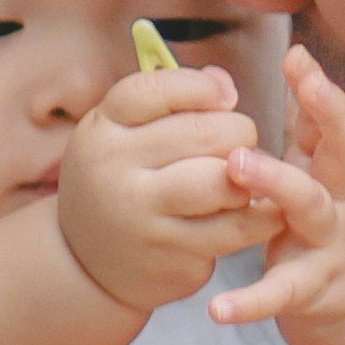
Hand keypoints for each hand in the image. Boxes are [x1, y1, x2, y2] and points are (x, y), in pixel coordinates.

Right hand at [47, 77, 278, 318]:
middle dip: (238, 132)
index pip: (156, 90)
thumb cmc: (118, 182)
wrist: (86, 261)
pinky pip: (235, 228)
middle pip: (205, 133)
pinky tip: (258, 209)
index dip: (202, 87)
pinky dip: (259, 216)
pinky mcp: (172, 255)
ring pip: (223, 182)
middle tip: (239, 143)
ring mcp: (143, 218)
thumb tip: (223, 83)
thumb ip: (169, 101)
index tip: (225, 97)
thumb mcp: (121, 134)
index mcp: (102, 130)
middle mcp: (116, 171)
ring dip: (248, 177)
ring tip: (242, 178)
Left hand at [202, 67, 344, 344]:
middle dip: (323, 119)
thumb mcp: (327, 179)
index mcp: (334, 174)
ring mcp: (330, 246)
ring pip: (311, 209)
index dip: (320, 90)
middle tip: (296, 86)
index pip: (334, 123)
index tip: (297, 55)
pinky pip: (281, 293)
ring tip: (236, 165)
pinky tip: (217, 308)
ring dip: (279, 183)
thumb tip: (298, 54)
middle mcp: (340, 203)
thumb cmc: (334, 233)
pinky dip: (250, 302)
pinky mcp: (314, 292)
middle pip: (342, 154)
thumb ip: (312, 126)